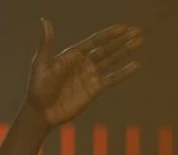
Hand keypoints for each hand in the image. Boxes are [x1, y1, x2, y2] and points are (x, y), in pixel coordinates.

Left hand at [26, 18, 142, 129]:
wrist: (41, 112)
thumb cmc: (38, 87)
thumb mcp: (41, 63)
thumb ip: (46, 42)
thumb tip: (44, 20)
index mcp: (71, 55)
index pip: (94, 41)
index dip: (108, 34)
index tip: (123, 27)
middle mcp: (82, 63)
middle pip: (106, 49)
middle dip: (121, 40)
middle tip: (137, 31)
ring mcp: (89, 76)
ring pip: (111, 60)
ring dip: (125, 51)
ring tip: (139, 41)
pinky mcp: (94, 89)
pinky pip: (112, 79)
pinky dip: (124, 72)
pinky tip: (136, 65)